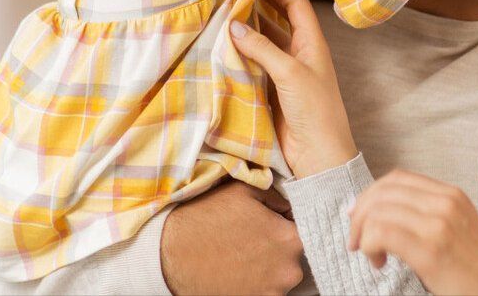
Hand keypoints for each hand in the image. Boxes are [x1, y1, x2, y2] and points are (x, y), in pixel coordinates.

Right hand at [160, 180, 303, 294]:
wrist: (169, 255)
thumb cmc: (207, 219)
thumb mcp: (245, 191)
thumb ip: (278, 196)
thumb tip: (290, 206)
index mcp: (291, 239)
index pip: (308, 228)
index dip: (289, 224)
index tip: (273, 223)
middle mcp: (289, 270)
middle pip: (295, 256)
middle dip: (278, 247)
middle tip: (253, 239)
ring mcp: (273, 293)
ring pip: (281, 276)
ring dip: (268, 267)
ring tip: (242, 255)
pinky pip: (266, 291)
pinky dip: (256, 283)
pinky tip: (238, 271)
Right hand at [230, 0, 357, 178]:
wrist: (319, 155)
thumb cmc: (315, 110)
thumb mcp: (290, 73)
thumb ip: (263, 48)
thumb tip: (234, 24)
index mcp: (312, 42)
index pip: (294, 3)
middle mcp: (298, 52)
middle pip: (275, 19)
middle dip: (255, 4)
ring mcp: (282, 71)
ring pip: (261, 42)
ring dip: (243, 30)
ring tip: (218, 15)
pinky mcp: (269, 90)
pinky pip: (251, 65)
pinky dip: (237, 55)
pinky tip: (218, 47)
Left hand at [348, 170, 477, 294]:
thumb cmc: (475, 268)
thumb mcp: (455, 228)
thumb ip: (425, 213)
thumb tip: (380, 211)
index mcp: (451, 194)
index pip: (397, 178)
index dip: (370, 194)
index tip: (358, 215)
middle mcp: (445, 202)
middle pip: (384, 192)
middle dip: (360, 214)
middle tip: (355, 239)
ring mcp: (439, 224)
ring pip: (379, 211)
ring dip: (362, 234)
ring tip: (372, 256)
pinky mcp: (431, 249)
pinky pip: (382, 233)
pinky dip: (369, 246)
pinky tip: (379, 262)